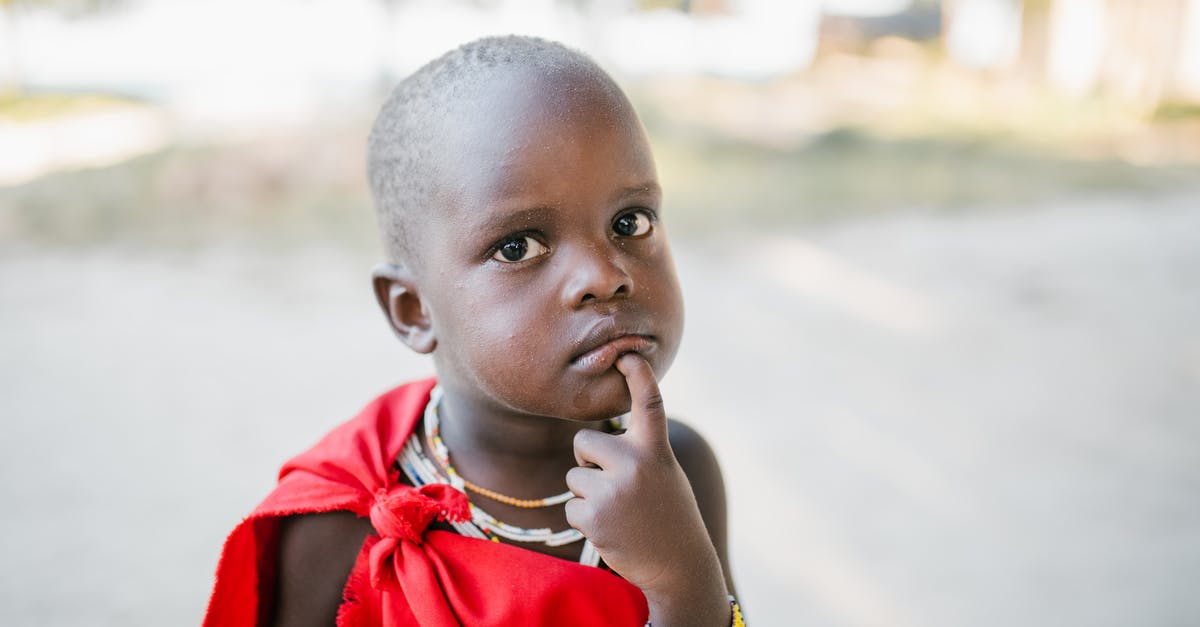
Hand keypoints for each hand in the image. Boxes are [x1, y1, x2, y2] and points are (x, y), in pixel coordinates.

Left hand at [565, 354, 728, 625]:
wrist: (678, 567)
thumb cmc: (669, 515)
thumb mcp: (663, 473)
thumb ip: (638, 451)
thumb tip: (596, 437)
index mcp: (656, 449)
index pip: (648, 402)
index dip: (637, 374)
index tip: (627, 353)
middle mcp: (634, 463)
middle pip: (583, 441)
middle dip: (590, 461)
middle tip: (616, 486)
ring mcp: (612, 489)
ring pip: (574, 476)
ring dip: (588, 494)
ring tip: (620, 513)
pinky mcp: (593, 515)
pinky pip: (570, 506)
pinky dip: (585, 519)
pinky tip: (611, 529)